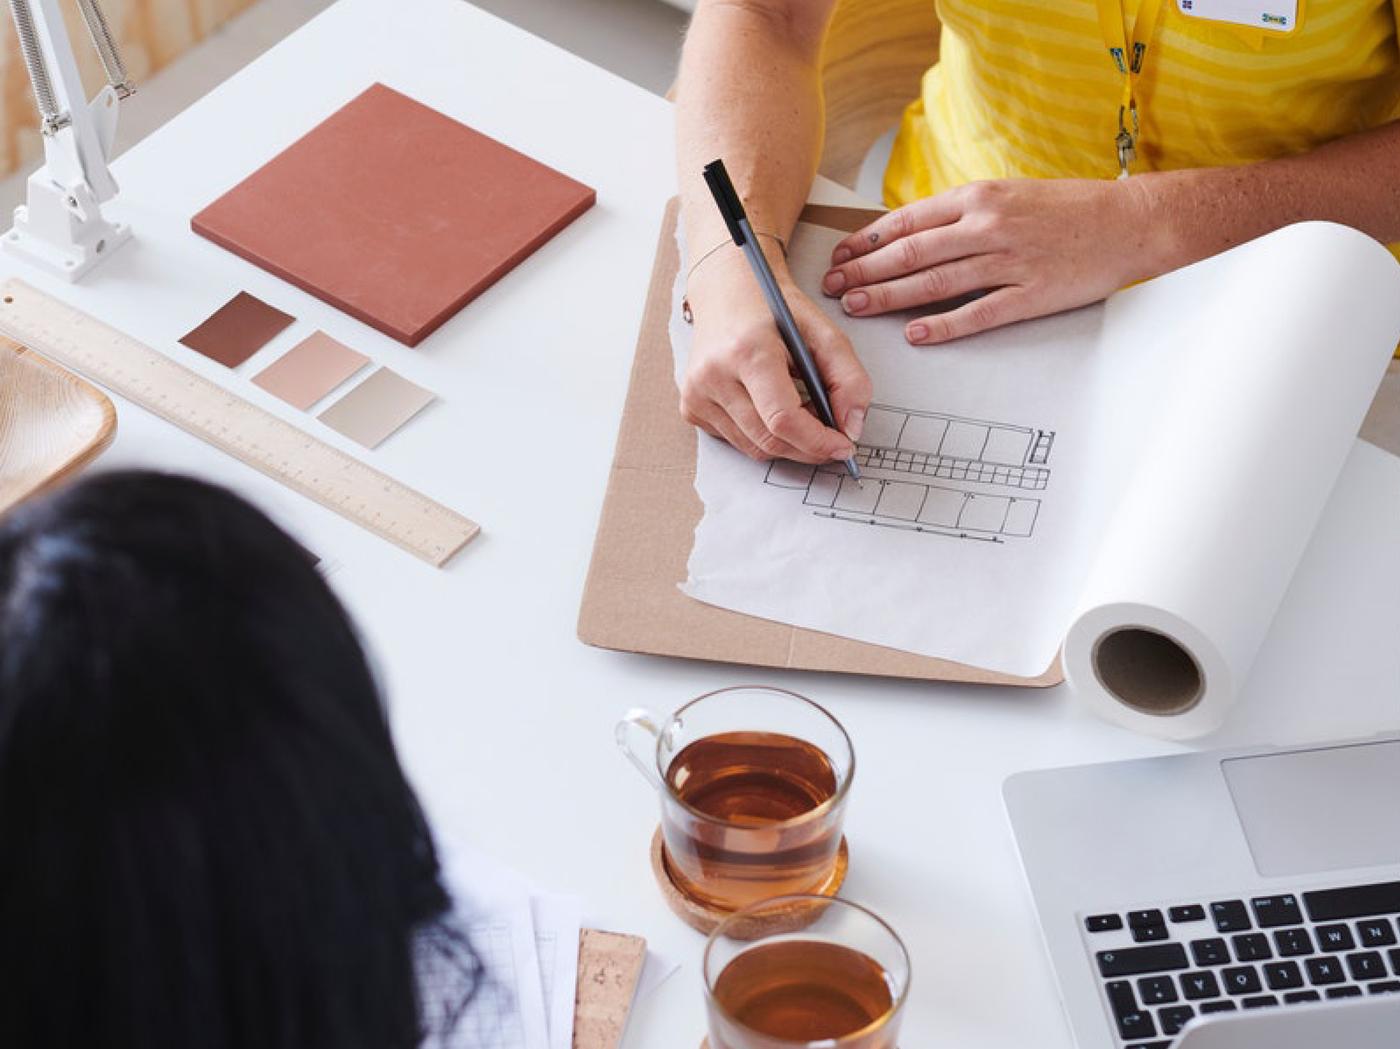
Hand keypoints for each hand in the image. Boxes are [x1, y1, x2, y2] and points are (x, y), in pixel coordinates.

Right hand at [681, 245, 870, 462]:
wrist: (727, 293)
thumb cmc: (774, 310)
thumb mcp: (823, 332)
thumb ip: (849, 379)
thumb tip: (852, 428)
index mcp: (747, 350)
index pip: (782, 418)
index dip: (817, 441)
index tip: (843, 446)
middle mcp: (713, 375)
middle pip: (769, 440)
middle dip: (808, 448)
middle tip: (832, 438)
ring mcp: (697, 394)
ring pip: (754, 448)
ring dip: (788, 443)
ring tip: (804, 417)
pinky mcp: (691, 407)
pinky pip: (737, 441)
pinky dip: (763, 436)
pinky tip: (772, 410)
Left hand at [820, 177, 1163, 343]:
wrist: (1127, 221)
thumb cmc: (1063, 209)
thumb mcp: (1005, 194)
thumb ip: (959, 214)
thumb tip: (908, 235)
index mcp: (977, 198)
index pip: (907, 221)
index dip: (866, 242)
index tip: (839, 257)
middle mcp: (987, 226)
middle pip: (910, 253)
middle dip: (864, 272)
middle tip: (833, 288)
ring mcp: (1009, 261)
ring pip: (934, 282)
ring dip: (888, 297)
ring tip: (856, 308)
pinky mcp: (1031, 294)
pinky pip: (978, 313)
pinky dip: (943, 325)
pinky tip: (914, 334)